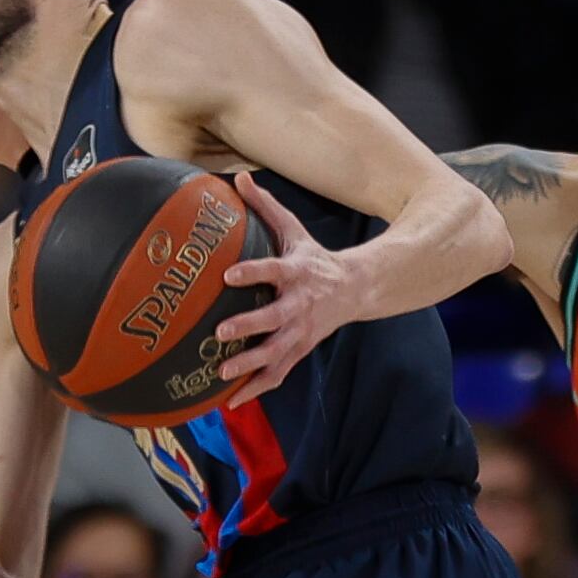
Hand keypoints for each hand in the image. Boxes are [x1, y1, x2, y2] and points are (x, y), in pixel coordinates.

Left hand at [214, 172, 353, 408]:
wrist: (356, 290)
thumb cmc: (315, 258)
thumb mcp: (295, 231)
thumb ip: (266, 207)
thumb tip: (239, 177)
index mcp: (297, 273)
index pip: (273, 270)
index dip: (252, 273)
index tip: (228, 275)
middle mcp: (300, 305)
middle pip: (274, 319)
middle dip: (249, 326)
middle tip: (220, 331)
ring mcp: (301, 332)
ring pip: (276, 352)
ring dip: (249, 364)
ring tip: (221, 371)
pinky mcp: (300, 350)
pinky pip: (278, 373)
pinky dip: (255, 388)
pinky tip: (230, 401)